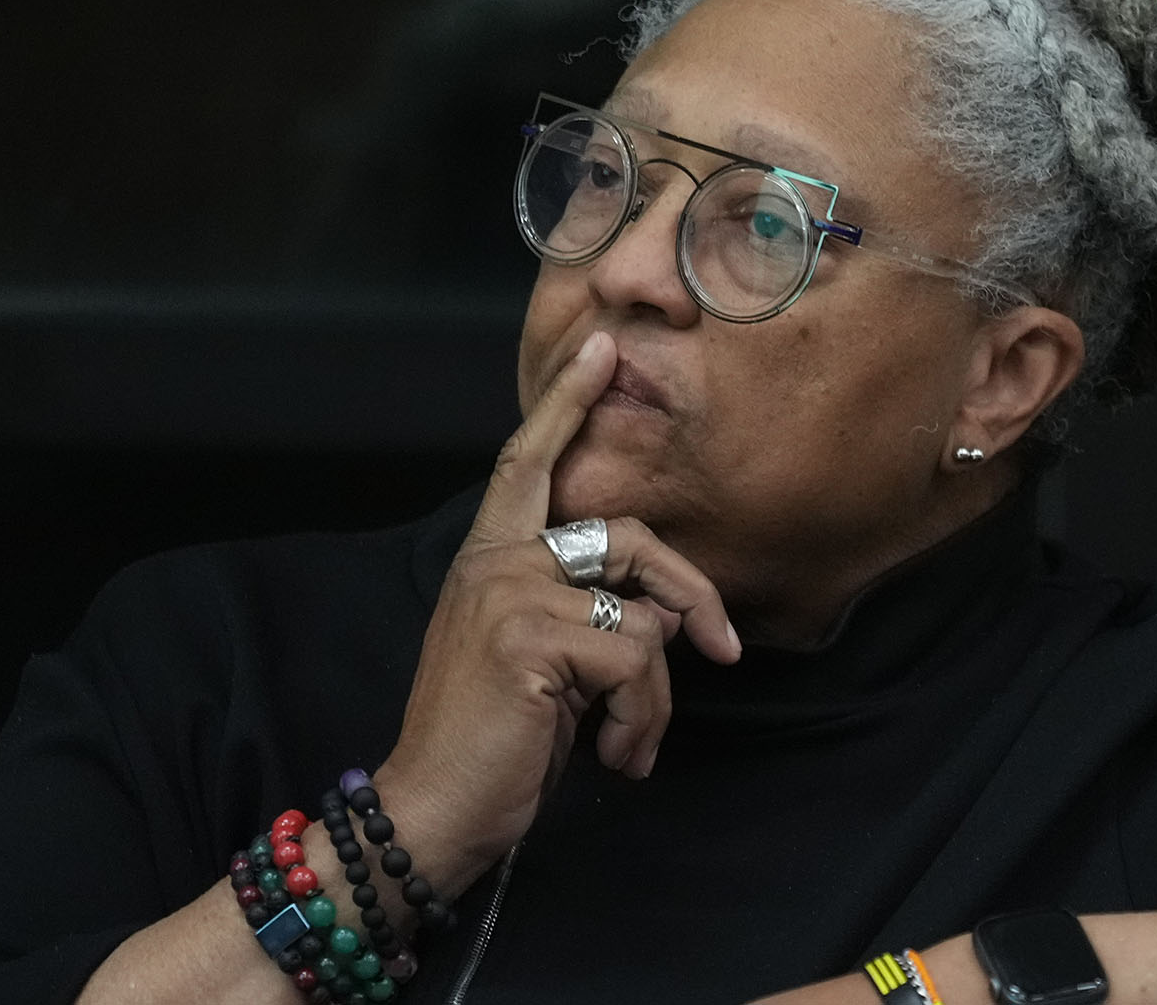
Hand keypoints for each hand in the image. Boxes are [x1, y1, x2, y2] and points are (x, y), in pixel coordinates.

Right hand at [373, 330, 740, 894]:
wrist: (432, 810)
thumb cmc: (489, 744)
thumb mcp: (542, 663)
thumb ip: (587, 614)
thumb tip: (663, 612)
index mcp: (489, 560)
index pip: (529, 464)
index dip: (566, 403)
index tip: (602, 348)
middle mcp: (495, 563)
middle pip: (628, 537)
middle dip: (691, 591)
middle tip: (723, 650)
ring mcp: (510, 594)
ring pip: (642, 614)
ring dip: (655, 694)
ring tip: (628, 741)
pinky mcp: (531, 637)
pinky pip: (637, 658)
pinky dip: (642, 718)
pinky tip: (613, 754)